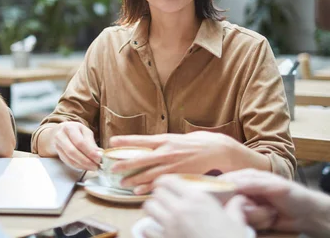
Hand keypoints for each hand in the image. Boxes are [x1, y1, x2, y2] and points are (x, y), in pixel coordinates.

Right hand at [53, 122, 101, 170]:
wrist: (60, 131)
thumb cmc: (76, 131)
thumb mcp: (85, 131)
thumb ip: (91, 142)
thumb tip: (99, 154)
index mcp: (69, 128)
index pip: (80, 142)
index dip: (90, 152)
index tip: (99, 158)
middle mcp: (61, 136)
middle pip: (73, 152)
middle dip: (86, 161)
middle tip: (96, 165)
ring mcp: (57, 146)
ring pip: (70, 159)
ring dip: (83, 165)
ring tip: (93, 167)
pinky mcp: (58, 154)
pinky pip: (68, 162)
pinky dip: (78, 166)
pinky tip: (86, 167)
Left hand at [110, 132, 232, 193]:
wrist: (217, 150)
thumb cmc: (198, 142)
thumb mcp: (178, 137)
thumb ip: (164, 142)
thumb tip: (149, 145)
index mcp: (166, 139)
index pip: (141, 140)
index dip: (126, 141)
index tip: (112, 142)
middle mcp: (167, 151)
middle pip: (141, 159)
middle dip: (125, 163)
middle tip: (112, 167)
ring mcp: (172, 164)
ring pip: (148, 174)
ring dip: (134, 179)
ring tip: (122, 183)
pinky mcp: (179, 175)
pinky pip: (160, 183)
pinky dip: (148, 188)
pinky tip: (138, 191)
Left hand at [143, 175, 249, 237]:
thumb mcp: (236, 222)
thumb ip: (235, 207)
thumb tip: (239, 199)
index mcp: (197, 198)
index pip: (168, 180)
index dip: (164, 182)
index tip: (165, 185)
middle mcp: (180, 209)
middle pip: (156, 193)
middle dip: (159, 195)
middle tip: (164, 200)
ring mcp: (170, 226)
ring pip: (148, 208)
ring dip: (152, 209)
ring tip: (159, 213)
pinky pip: (146, 229)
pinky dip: (148, 229)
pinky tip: (155, 230)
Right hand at [219, 169, 326, 232]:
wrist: (308, 215)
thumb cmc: (294, 195)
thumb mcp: (274, 187)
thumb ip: (253, 184)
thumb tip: (232, 184)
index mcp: (249, 176)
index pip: (227, 180)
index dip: (224, 189)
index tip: (227, 199)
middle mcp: (246, 189)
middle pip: (230, 199)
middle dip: (243, 206)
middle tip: (257, 207)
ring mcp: (249, 204)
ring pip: (238, 212)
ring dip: (254, 216)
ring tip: (270, 214)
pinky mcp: (253, 218)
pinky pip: (247, 222)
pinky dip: (257, 223)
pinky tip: (269, 221)